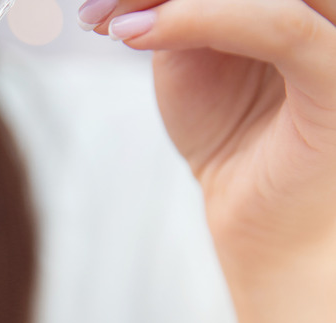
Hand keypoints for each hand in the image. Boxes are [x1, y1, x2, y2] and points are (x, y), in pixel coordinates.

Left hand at [80, 0, 335, 259]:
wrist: (261, 218)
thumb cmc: (231, 136)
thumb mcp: (195, 53)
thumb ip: (182, 6)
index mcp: (301, 3)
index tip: (98, 1)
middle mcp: (328, 11)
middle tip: (94, 12)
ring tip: (106, 23)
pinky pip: (280, 27)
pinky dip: (199, 18)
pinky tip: (133, 35)